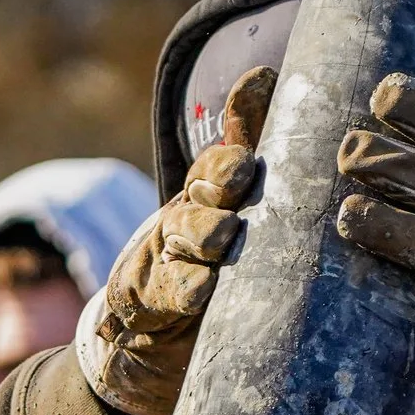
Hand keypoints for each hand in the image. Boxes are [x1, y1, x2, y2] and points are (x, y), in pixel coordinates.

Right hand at [76, 66, 275, 414]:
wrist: (150, 341)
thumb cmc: (203, 266)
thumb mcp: (229, 209)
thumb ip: (247, 145)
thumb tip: (265, 73)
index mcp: (209, 194)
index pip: (219, 161)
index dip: (233, 152)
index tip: (253, 147)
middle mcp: (185, 219)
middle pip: (202, 191)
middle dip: (220, 181)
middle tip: (244, 177)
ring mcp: (164, 260)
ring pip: (185, 237)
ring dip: (205, 233)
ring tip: (226, 235)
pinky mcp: (149, 303)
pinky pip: (168, 292)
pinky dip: (185, 288)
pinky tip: (202, 288)